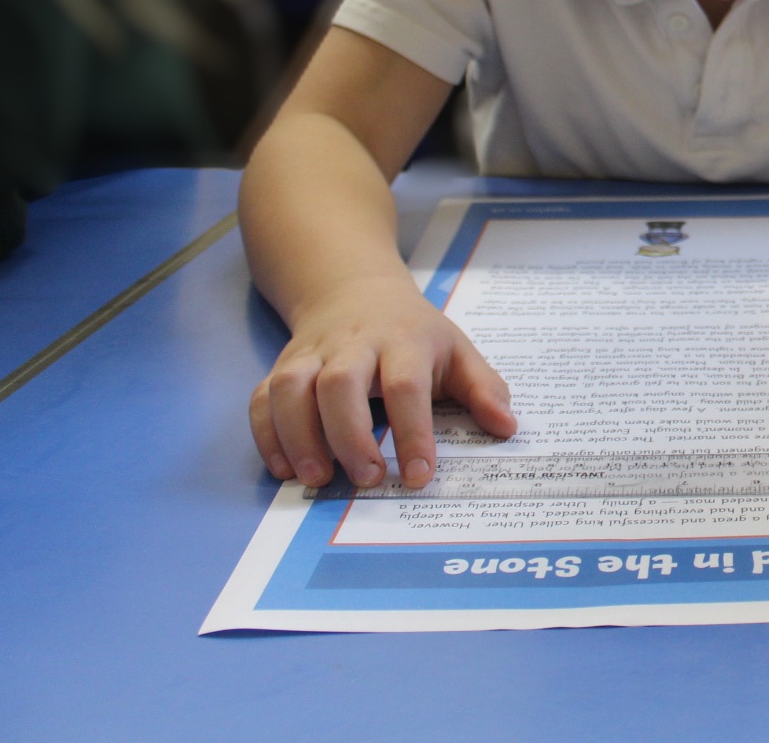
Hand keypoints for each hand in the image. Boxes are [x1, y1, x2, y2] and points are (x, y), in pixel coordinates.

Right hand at [248, 278, 514, 489]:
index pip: (406, 386)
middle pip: (340, 384)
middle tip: (367, 479)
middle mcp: (353, 345)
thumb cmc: (413, 333)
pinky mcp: (282, 366)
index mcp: (404, 341)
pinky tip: (284, 468)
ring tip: (318, 479)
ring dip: (299, 437)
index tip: (420, 475)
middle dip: (350, 436)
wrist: (355, 290)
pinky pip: (262, 398)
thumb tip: (507, 427)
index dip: (412, 432)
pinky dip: (267, 434)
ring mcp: (311, 354)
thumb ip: (483, 389)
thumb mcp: (457, 350)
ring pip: (291, 388)